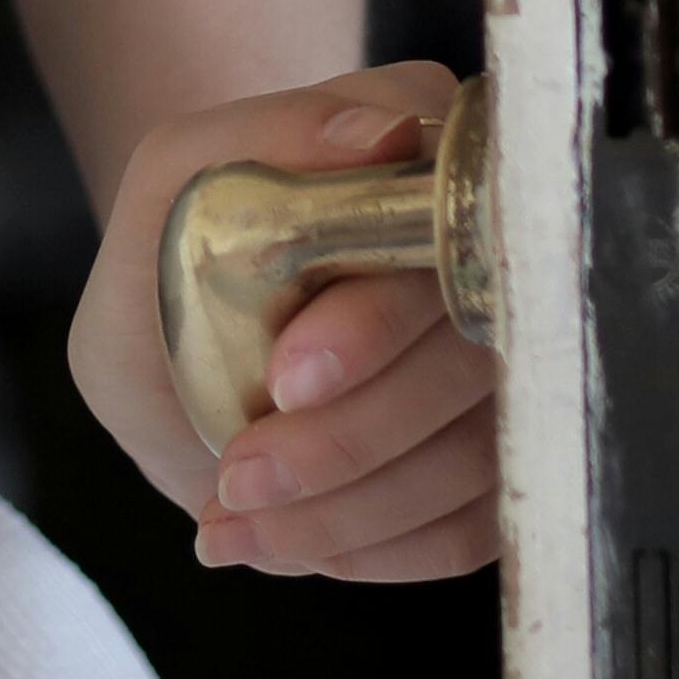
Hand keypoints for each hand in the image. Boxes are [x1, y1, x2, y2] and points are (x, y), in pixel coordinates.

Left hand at [60, 65, 504, 583]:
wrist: (176, 345)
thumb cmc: (172, 246)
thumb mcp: (171, 182)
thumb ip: (260, 139)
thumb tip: (382, 131)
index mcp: (429, 158)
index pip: (447, 237)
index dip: (377, 322)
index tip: (288, 378)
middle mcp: (493, 258)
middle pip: (472, 365)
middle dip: (351, 438)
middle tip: (241, 475)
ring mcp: (506, 368)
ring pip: (475, 459)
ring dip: (350, 509)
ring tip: (236, 523)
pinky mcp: (497, 463)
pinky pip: (471, 528)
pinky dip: (373, 548)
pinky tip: (281, 542)